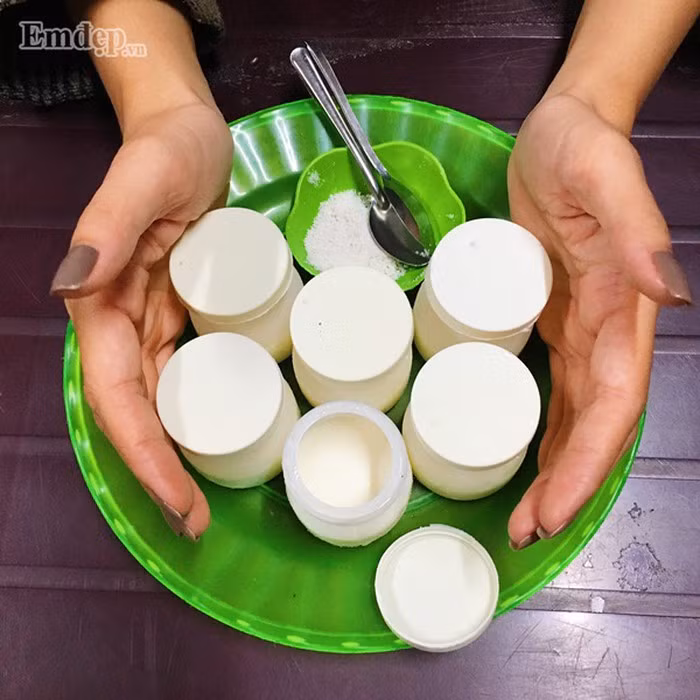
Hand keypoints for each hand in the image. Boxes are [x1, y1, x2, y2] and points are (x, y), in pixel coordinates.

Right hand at [52, 99, 232, 539]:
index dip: (143, 452)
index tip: (177, 500)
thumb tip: (73, 286)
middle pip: (134, 412)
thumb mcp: (145, 180)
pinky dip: (188, 415)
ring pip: (154, 403)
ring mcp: (148, 321)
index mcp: (102, 302)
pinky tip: (211, 438)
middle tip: (196, 520)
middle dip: (160, 471)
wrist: (189, 133)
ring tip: (205, 499)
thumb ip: (110, 226)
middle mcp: (119, 321)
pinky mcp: (175, 314)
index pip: (117, 396)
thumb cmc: (168, 150)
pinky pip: (177, 376)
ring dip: (175, 454)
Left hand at [507, 94, 690, 548]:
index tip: (554, 510)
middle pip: (595, 425)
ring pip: (575, 416)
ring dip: (552, 470)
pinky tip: (524, 458)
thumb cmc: (579, 147)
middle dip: (565, 484)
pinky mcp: (551, 320)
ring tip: (522, 517)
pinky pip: (554, 389)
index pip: (614, 404)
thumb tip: (670, 296)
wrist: (559, 131)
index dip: (588, 462)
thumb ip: (635, 232)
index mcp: (622, 310)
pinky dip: (541, 429)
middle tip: (525, 532)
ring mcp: (579, 329)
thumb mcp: (603, 177)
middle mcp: (606, 331)